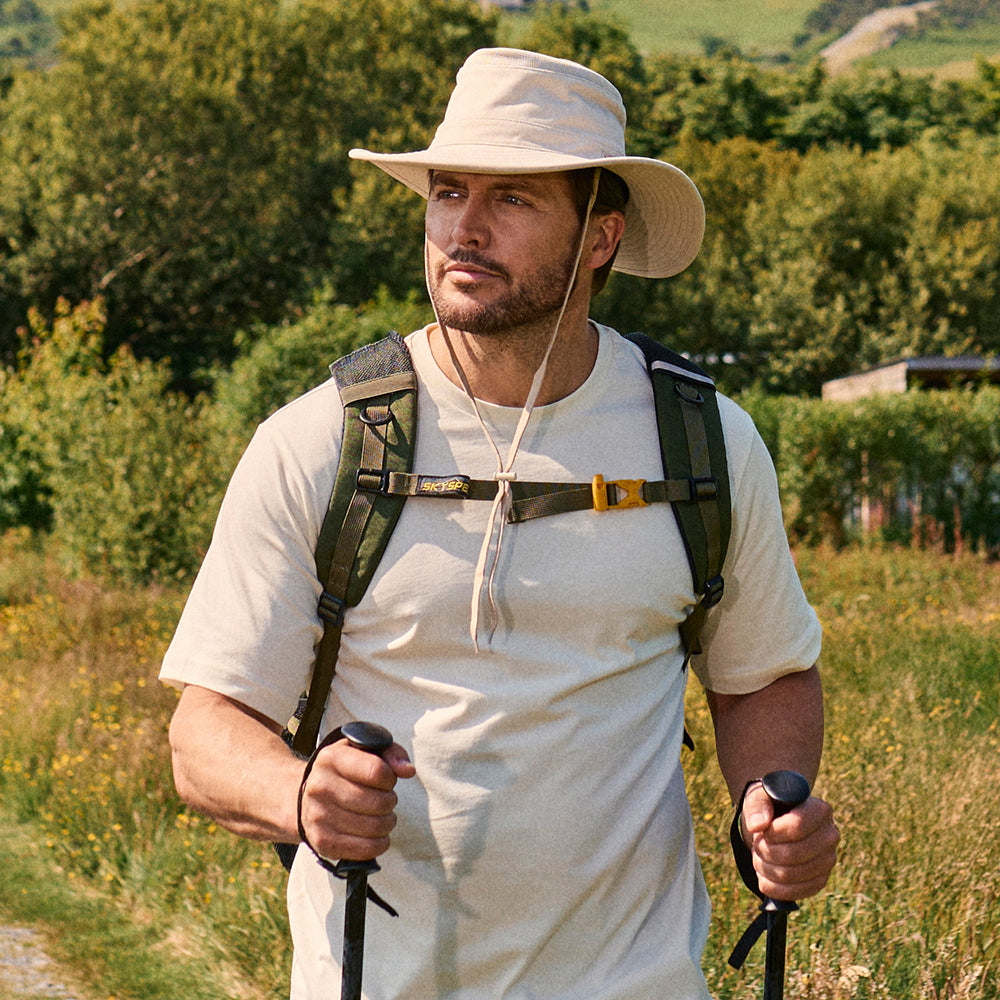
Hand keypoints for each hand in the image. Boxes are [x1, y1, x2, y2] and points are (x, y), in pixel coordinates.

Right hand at [299, 737, 415, 861]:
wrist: (307, 796)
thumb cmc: (346, 770)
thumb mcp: (364, 750)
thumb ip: (391, 753)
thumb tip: (408, 770)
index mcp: (331, 758)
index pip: (377, 771)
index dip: (390, 778)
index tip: (386, 780)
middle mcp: (320, 786)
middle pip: (378, 802)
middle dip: (390, 802)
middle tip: (386, 800)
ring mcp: (318, 815)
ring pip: (374, 827)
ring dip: (387, 823)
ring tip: (382, 816)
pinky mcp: (322, 841)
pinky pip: (364, 849)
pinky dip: (379, 844)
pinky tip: (378, 835)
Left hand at [741, 783, 838, 901]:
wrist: (778, 823)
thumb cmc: (771, 807)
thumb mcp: (760, 796)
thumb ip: (757, 805)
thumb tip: (757, 825)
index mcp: (820, 810)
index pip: (797, 826)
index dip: (773, 832)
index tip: (763, 831)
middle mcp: (830, 836)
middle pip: (792, 854)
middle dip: (765, 851)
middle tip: (757, 845)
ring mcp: (828, 860)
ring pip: (791, 875)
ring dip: (766, 869)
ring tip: (759, 858)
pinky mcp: (820, 880)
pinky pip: (797, 892)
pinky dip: (774, 887)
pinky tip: (765, 876)